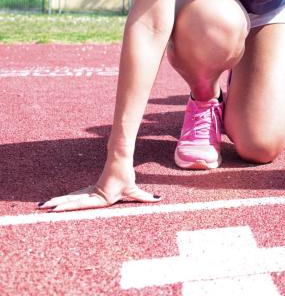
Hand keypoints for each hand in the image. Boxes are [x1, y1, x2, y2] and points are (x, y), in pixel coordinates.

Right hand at [38, 162, 159, 212]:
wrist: (120, 160)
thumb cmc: (126, 175)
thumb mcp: (133, 188)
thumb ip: (144, 196)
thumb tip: (158, 199)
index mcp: (100, 197)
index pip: (81, 203)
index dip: (68, 206)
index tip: (55, 208)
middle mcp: (92, 195)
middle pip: (72, 200)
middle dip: (57, 205)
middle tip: (42, 208)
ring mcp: (89, 192)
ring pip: (71, 198)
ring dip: (58, 202)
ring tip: (42, 206)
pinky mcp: (89, 190)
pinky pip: (75, 196)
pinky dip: (65, 200)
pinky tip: (54, 203)